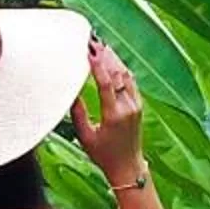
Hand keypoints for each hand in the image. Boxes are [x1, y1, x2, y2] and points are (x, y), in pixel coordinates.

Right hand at [72, 38, 146, 189]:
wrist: (127, 167)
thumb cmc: (104, 155)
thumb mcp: (85, 137)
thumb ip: (77, 114)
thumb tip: (70, 93)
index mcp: (114, 115)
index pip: (106, 83)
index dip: (98, 64)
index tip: (89, 50)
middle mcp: (128, 107)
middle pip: (117, 74)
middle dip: (105, 56)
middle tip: (93, 41)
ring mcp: (136, 105)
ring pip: (126, 75)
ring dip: (114, 59)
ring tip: (102, 45)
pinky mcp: (139, 105)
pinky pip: (131, 81)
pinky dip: (121, 69)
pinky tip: (113, 60)